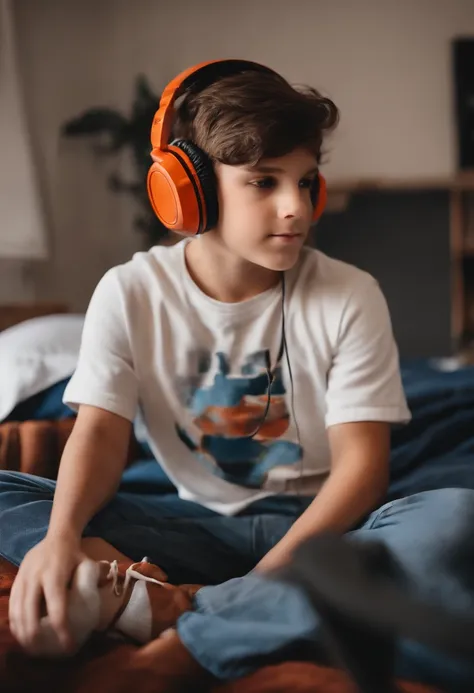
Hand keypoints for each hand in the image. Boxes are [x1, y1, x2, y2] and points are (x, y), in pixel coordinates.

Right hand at [9, 534, 85, 654]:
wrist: (57, 534)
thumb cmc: (74, 553)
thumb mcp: (85, 565)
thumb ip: (89, 583)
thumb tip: (99, 606)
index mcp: (55, 573)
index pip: (56, 606)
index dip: (61, 628)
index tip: (68, 645)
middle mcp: (35, 576)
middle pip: (29, 612)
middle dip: (35, 636)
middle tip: (43, 653)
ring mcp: (23, 577)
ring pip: (16, 611)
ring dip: (22, 633)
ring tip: (31, 649)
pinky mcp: (16, 580)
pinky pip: (12, 605)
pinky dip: (15, 623)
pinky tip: (21, 634)